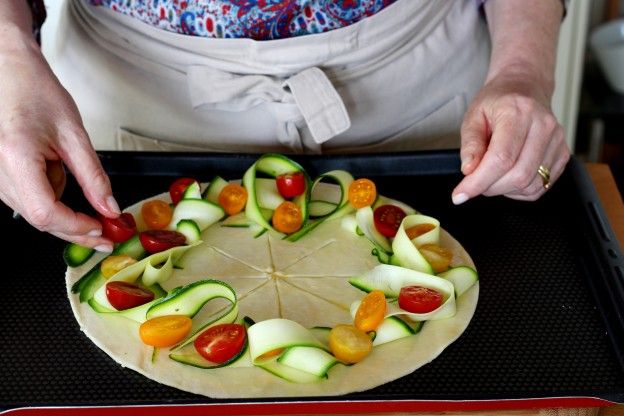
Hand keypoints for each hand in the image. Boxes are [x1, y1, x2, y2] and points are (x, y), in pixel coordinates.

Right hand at [0, 38, 118, 250]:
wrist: (7, 71)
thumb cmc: (33, 91)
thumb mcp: (74, 134)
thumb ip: (93, 176)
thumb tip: (109, 207)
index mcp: (15, 158)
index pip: (47, 213)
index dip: (77, 227)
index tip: (102, 230)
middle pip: (39, 220)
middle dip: (75, 227)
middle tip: (106, 231)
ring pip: (35, 212)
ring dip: (64, 209)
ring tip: (70, 170)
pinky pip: (28, 197)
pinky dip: (50, 194)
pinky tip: (55, 169)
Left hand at [452, 71, 569, 203]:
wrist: (525, 87)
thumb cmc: (498, 102)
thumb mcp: (473, 116)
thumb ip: (470, 145)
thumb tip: (469, 171)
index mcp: (519, 113)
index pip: (501, 158)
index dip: (479, 182)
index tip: (460, 194)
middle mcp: (543, 127)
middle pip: (518, 175)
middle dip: (490, 188)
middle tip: (475, 182)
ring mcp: (557, 141)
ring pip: (531, 185)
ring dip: (504, 190)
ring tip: (491, 175)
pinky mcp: (563, 154)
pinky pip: (541, 186)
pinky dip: (520, 190)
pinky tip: (508, 176)